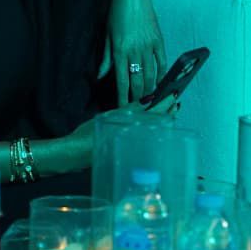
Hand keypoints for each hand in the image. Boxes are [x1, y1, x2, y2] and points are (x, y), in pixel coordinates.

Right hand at [61, 97, 180, 160]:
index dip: (166, 103)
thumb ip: (130, 109)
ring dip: (163, 120)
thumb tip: (149, 99)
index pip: (155, 114)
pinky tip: (155, 124)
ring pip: (156, 131)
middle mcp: (136, 139)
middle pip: (159, 124)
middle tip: (175, 101)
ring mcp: (134, 147)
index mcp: (132, 128)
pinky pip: (148, 138)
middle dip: (168, 112)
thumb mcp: (109, 117)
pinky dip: (155, 128)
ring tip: (169, 110)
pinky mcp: (130, 152)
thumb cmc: (88, 135)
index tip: (174, 95)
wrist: (75, 155)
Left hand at [107, 0, 165, 103]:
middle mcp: (135, 51)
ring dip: (150, 89)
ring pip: (151, 74)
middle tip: (137, 110)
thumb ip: (106, 57)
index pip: (122, 80)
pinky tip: (160, 83)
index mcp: (120, 50)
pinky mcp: (158, 40)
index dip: (123, 97)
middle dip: (137, 98)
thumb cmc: (117, 12)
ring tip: (149, 101)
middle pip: (138, 81)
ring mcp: (148, 46)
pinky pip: (162, 62)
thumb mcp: (107, 34)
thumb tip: (101, 75)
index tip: (123, 108)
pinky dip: (162, 74)